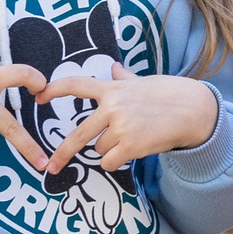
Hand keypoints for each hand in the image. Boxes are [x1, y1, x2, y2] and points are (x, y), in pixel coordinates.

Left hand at [38, 60, 221, 171]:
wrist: (193, 110)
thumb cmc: (171, 94)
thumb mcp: (145, 82)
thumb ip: (125, 78)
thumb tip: (114, 67)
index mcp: (113, 89)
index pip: (77, 85)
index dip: (55, 89)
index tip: (39, 97)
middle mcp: (112, 107)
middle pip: (79, 134)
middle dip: (63, 152)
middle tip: (52, 166)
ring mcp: (120, 127)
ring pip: (99, 149)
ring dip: (110, 150)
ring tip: (133, 139)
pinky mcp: (131, 145)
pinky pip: (110, 161)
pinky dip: (116, 161)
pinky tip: (131, 152)